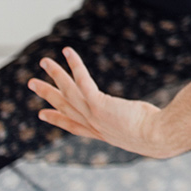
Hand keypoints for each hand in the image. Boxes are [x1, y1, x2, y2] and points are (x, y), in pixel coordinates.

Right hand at [28, 48, 173, 156]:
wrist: (159, 137)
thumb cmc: (158, 134)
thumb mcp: (142, 132)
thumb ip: (134, 125)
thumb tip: (147, 119)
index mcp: (101, 133)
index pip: (74, 126)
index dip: (57, 119)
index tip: (42, 113)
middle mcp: (93, 125)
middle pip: (64, 107)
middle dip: (47, 94)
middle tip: (31, 83)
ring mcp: (94, 115)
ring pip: (68, 91)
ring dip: (55, 75)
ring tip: (44, 61)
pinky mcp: (99, 104)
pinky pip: (83, 81)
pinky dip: (74, 66)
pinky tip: (68, 52)